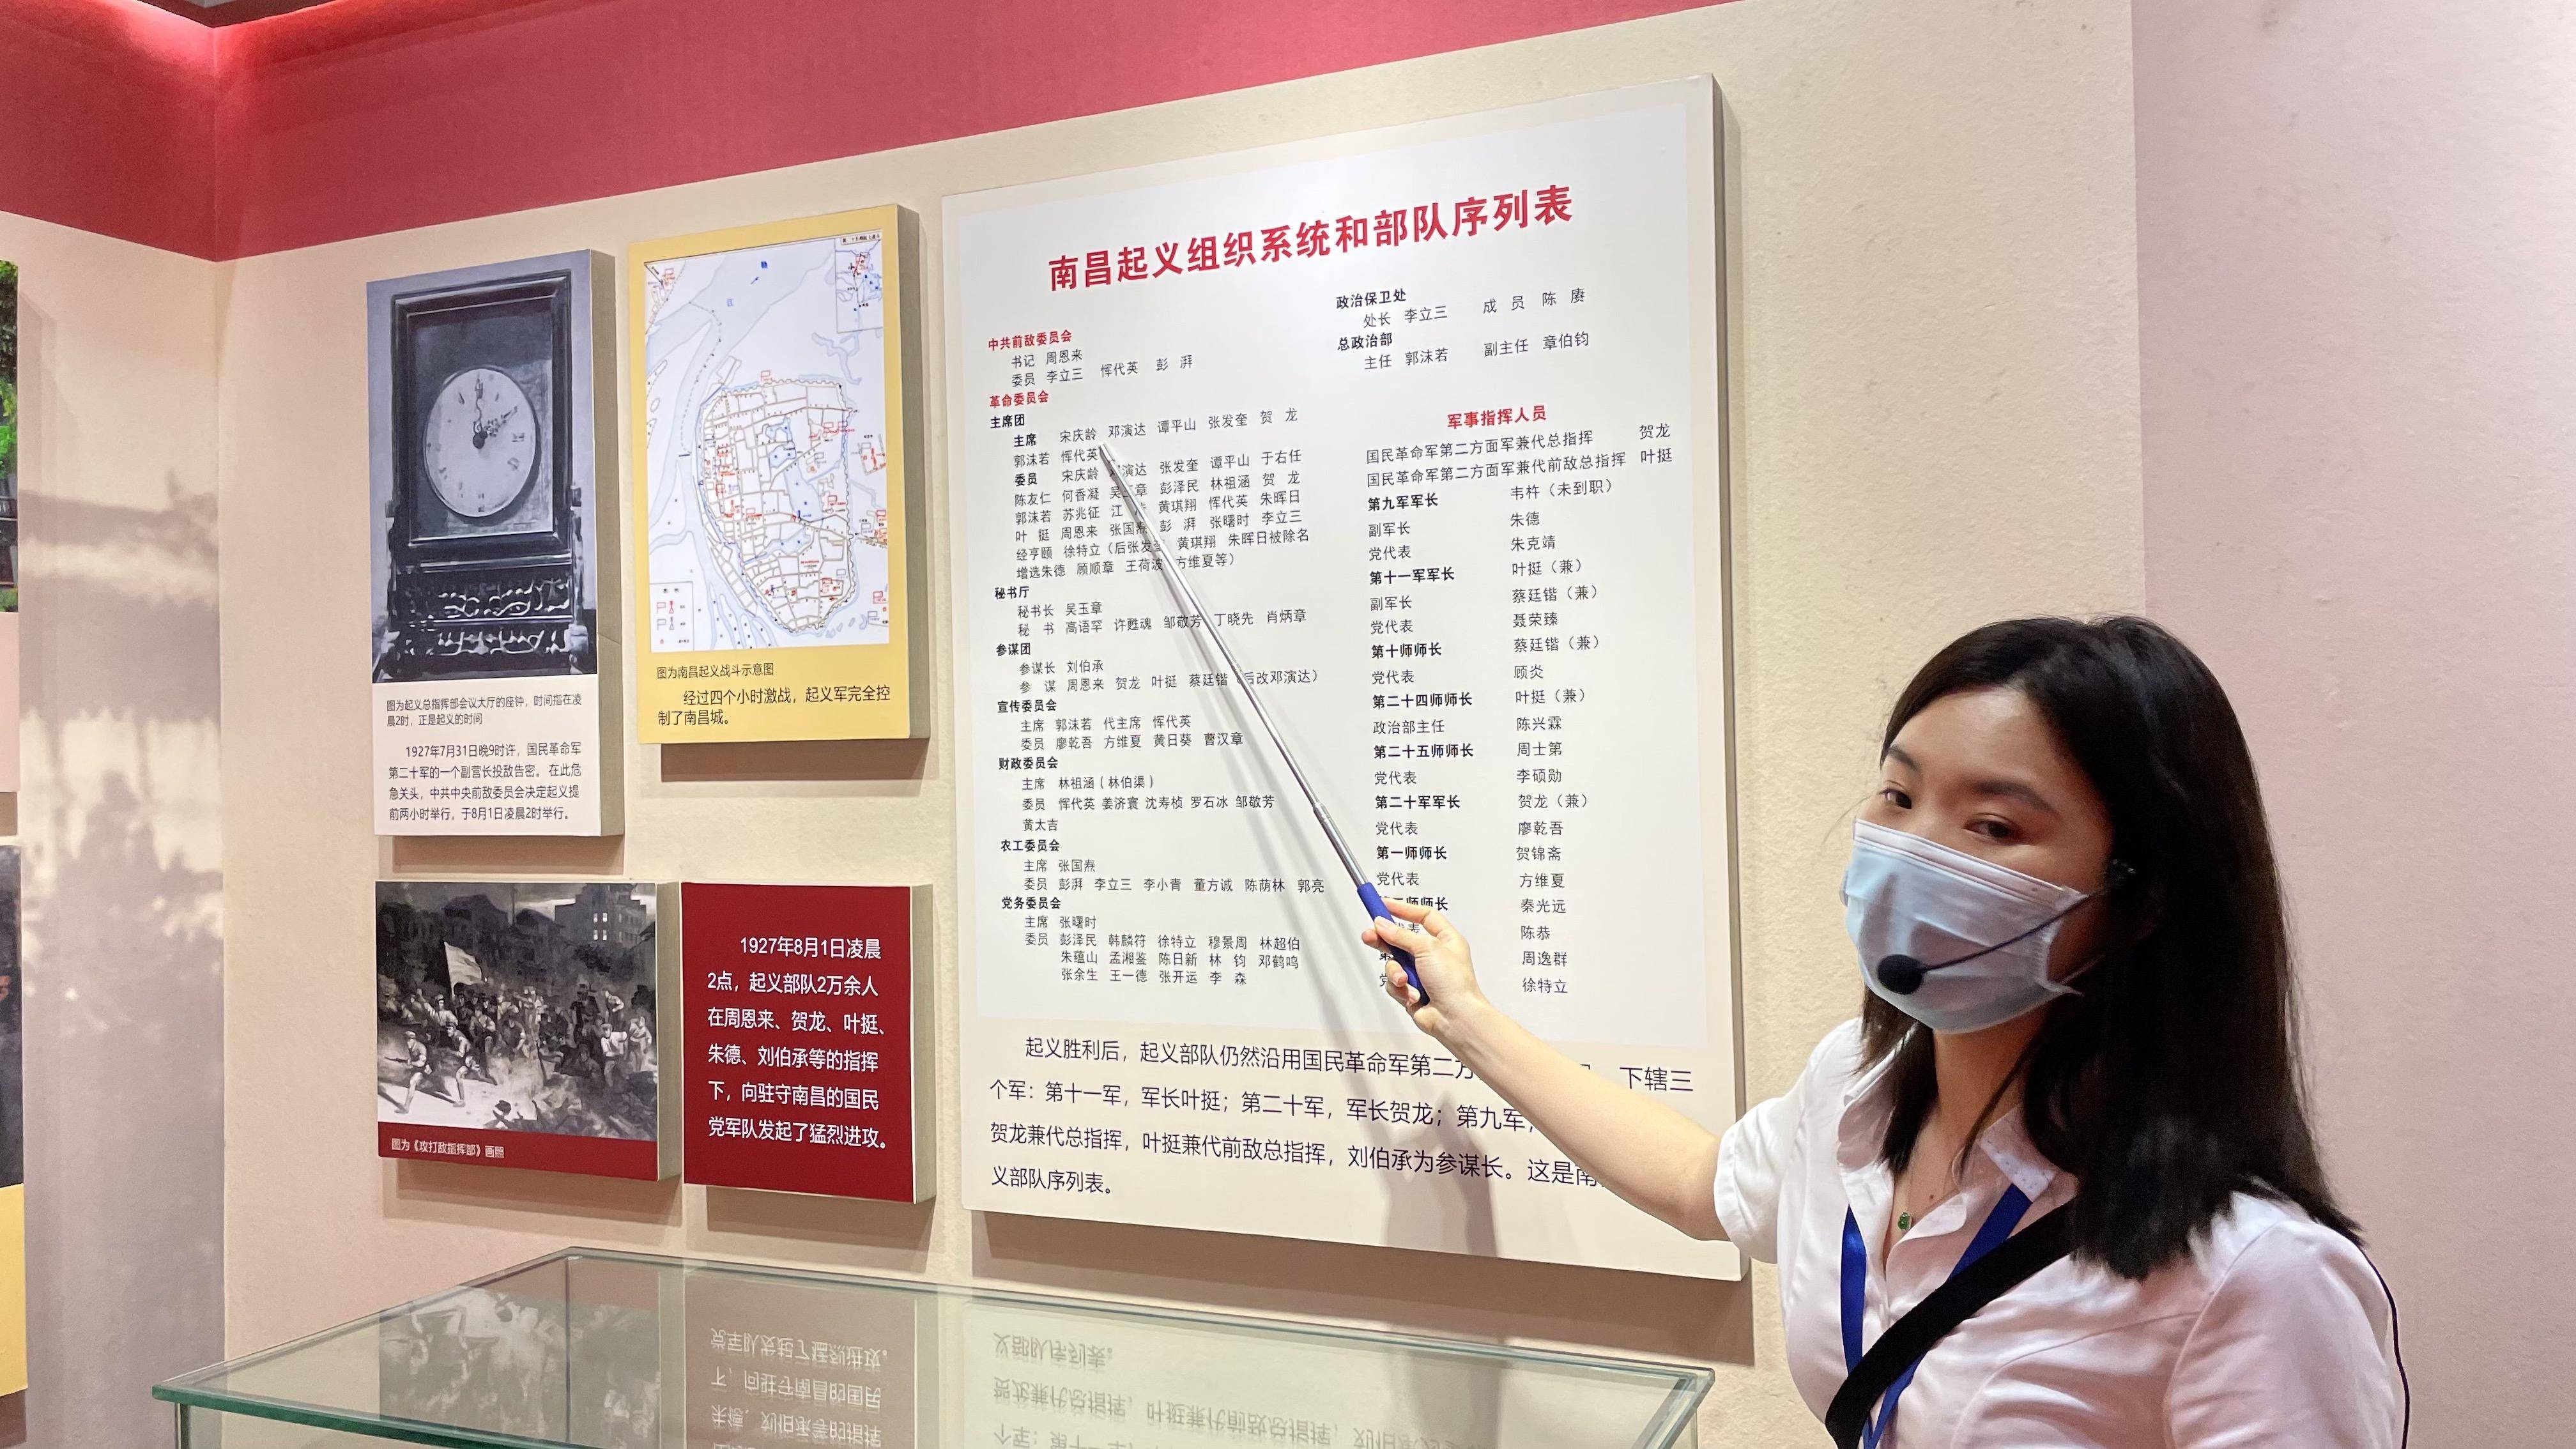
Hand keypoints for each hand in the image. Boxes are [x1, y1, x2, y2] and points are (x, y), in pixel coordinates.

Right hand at [1360, 898, 1489, 1044]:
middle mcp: (1433, 955)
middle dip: (1385, 940)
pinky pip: (1394, 984)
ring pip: (1394, 964)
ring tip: (1405, 980)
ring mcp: (1421, 973)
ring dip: (1396, 972)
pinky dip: (1401, 989)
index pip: (1423, 916)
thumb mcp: (1428, 948)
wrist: (1455, 1017)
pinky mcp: (1411, 990)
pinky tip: (1413, 995)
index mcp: (1445, 940)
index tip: (1384, 904)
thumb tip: (1383, 925)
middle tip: (1370, 935)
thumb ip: (1402, 935)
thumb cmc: (1455, 984)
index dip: (1403, 909)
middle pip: (1401, 939)